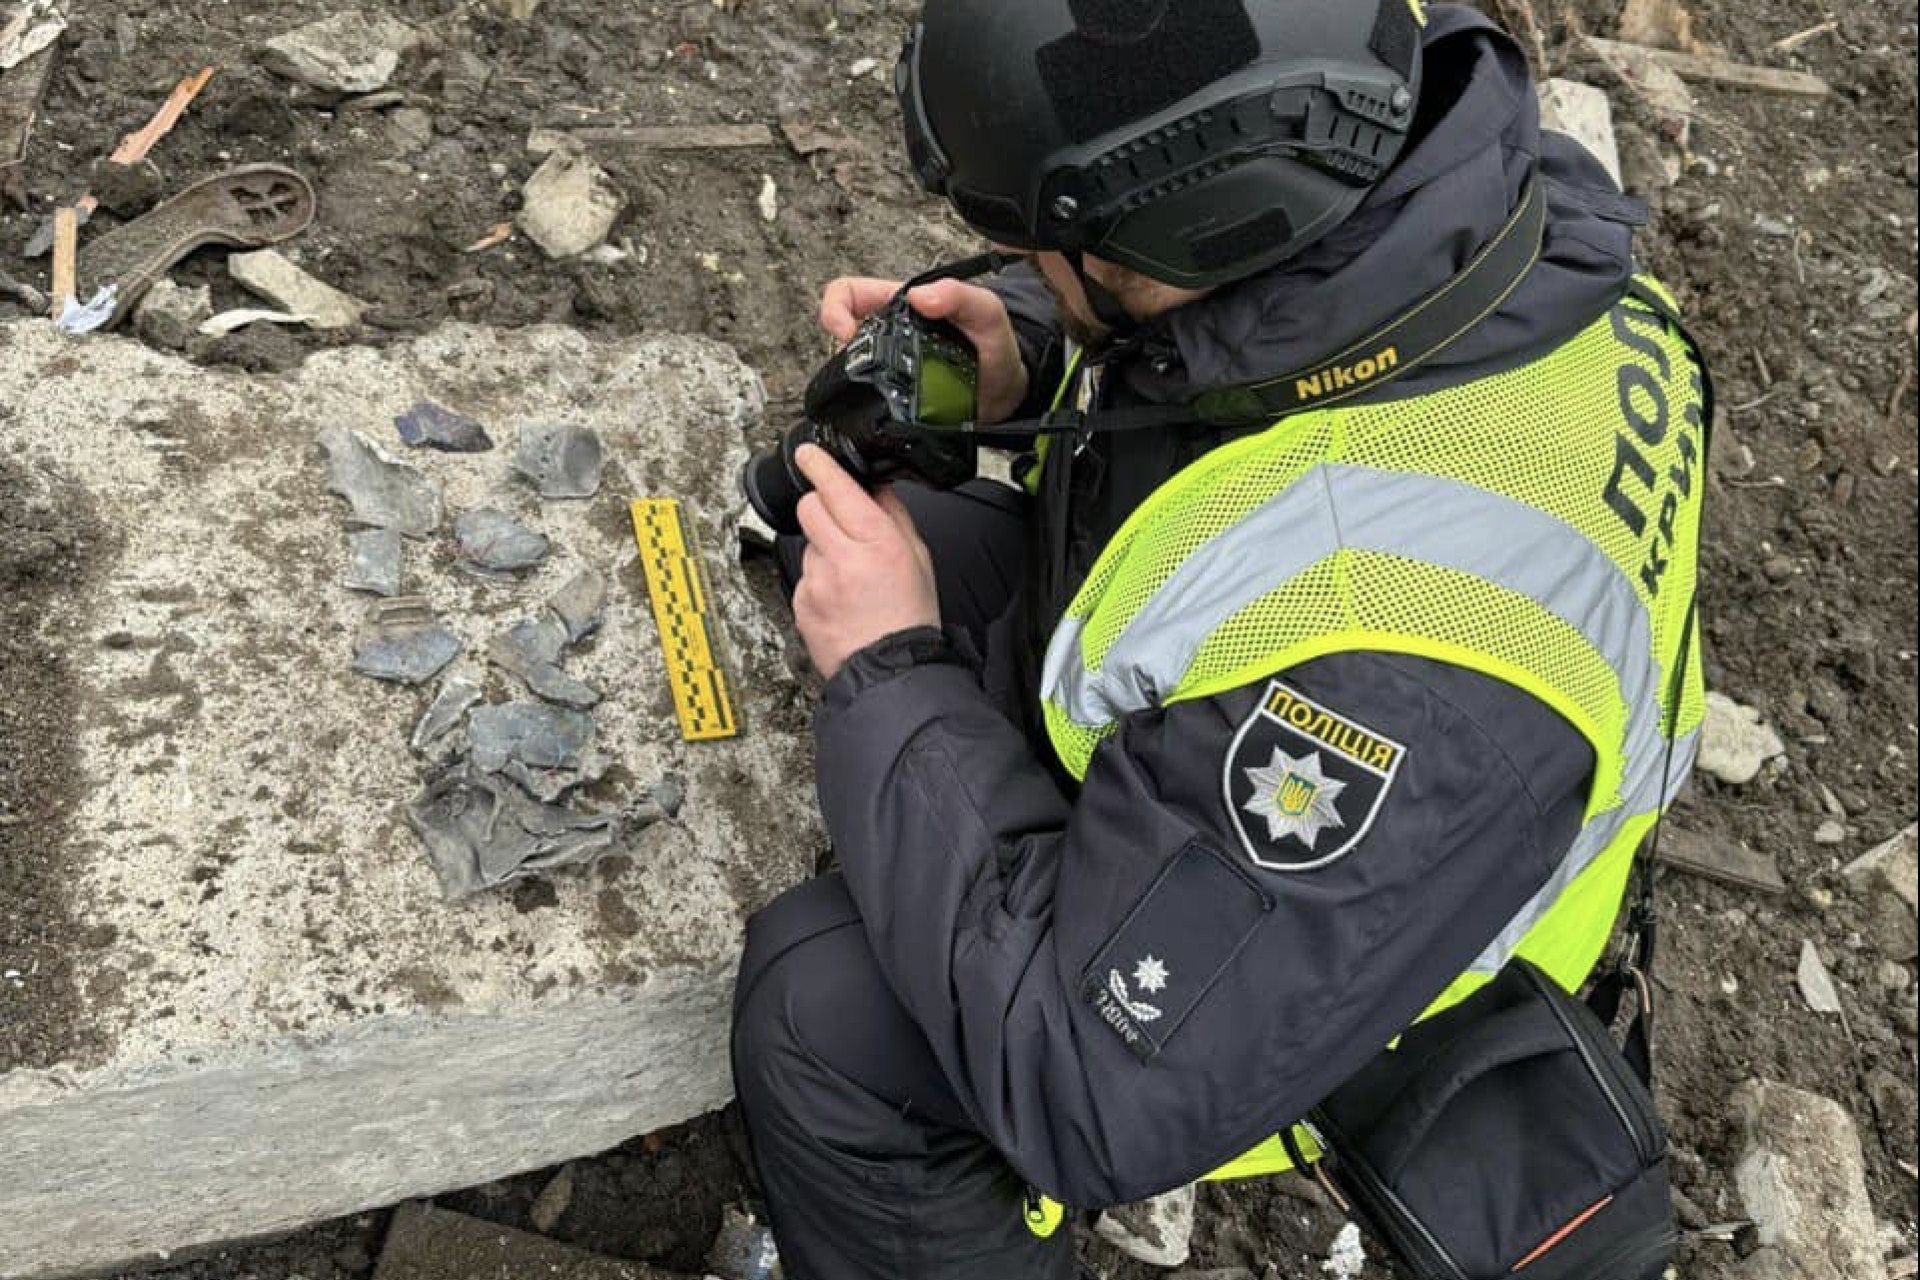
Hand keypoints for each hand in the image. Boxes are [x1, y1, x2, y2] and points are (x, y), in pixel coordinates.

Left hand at [791, 443, 938, 679]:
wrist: (891, 671)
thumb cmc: (909, 619)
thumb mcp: (918, 559)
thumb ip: (894, 517)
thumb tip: (874, 489)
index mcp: (877, 542)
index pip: (836, 489)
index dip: (818, 465)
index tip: (808, 454)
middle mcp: (843, 558)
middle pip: (810, 508)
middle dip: (821, 506)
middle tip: (840, 523)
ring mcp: (817, 582)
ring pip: (808, 543)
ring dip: (824, 549)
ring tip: (850, 578)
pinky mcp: (801, 602)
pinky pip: (804, 576)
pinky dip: (819, 580)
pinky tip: (840, 599)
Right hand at [819, 275, 1029, 423]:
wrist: (1008, 395)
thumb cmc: (996, 347)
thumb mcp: (987, 313)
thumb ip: (961, 296)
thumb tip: (920, 297)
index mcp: (901, 304)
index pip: (848, 293)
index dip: (835, 309)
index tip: (846, 334)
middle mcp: (888, 333)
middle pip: (840, 335)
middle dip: (842, 353)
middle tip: (860, 371)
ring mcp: (887, 366)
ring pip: (849, 370)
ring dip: (852, 382)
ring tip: (876, 393)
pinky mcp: (892, 399)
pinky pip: (864, 401)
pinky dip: (864, 407)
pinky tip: (882, 413)